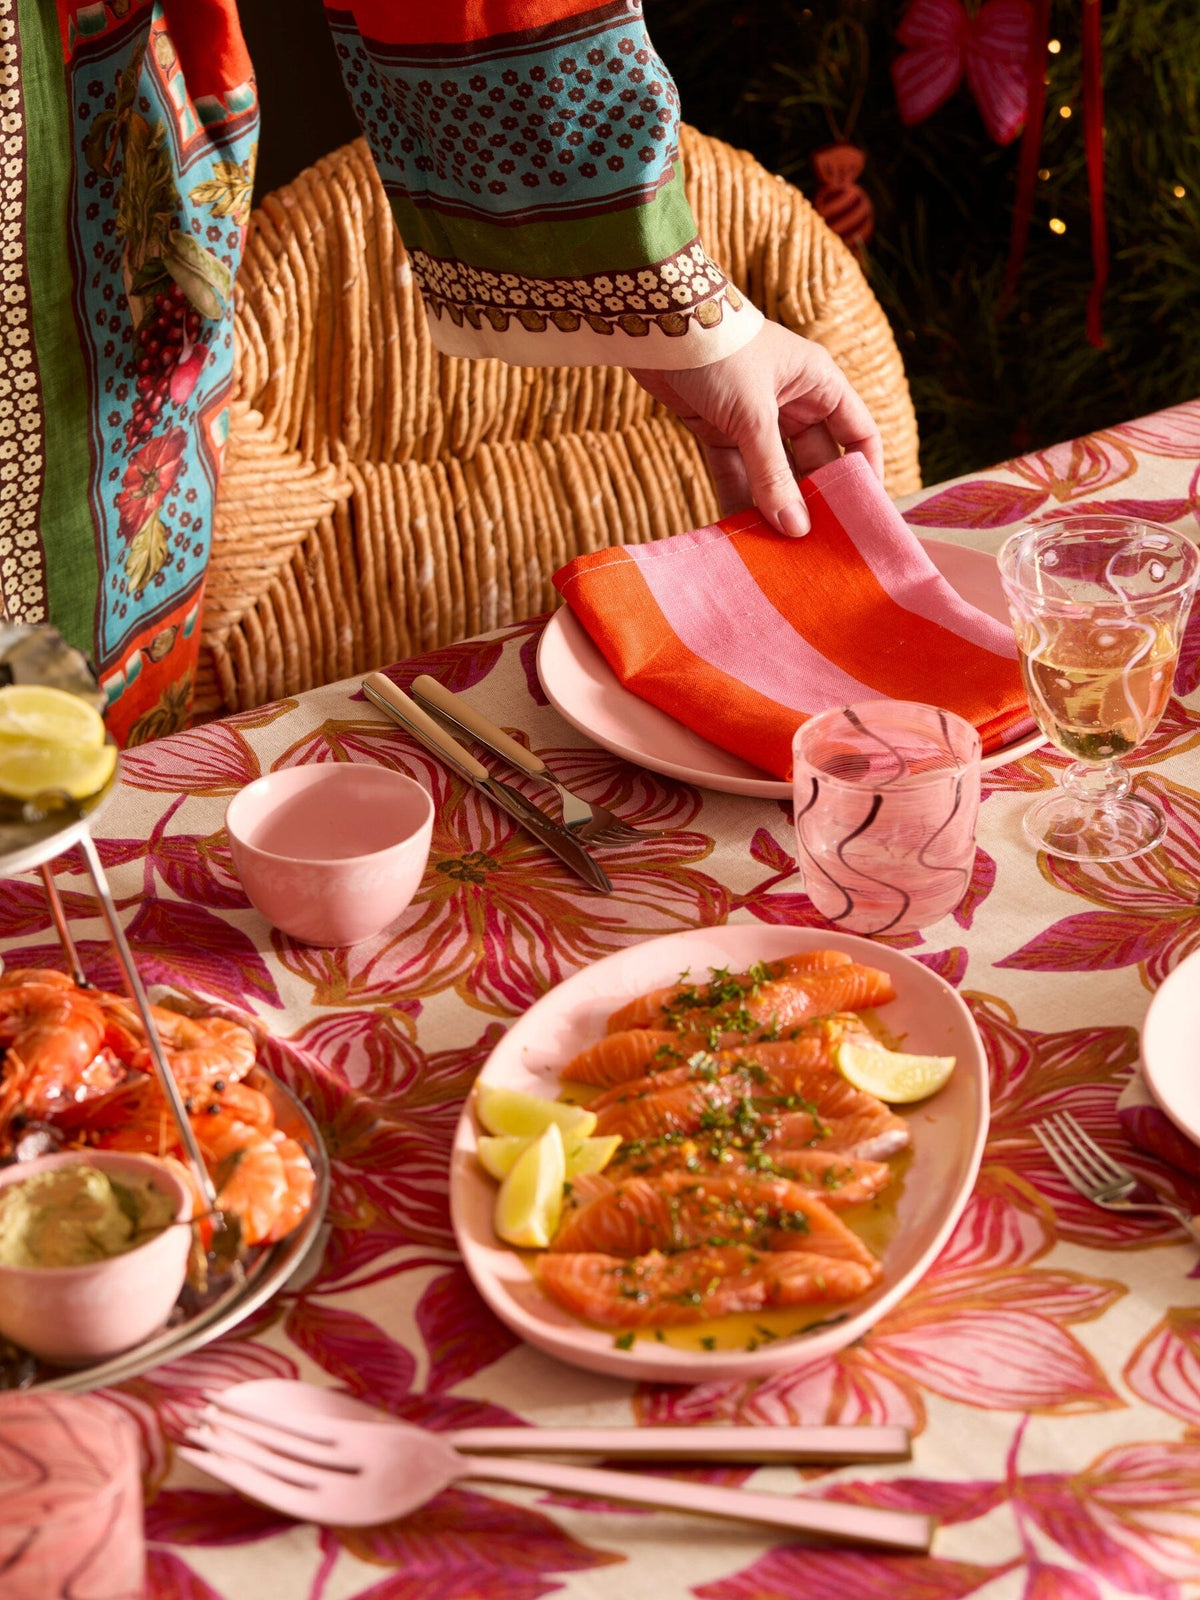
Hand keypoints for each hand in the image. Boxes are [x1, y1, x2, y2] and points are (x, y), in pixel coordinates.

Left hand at [630, 322, 884, 536]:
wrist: (652, 322)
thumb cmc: (718, 352)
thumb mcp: (752, 416)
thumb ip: (772, 474)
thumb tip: (795, 528)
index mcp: (819, 383)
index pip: (858, 434)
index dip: (864, 473)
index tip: (863, 517)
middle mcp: (792, 400)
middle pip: (815, 461)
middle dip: (815, 501)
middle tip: (818, 547)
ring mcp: (754, 416)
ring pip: (773, 471)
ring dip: (774, 505)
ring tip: (780, 550)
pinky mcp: (718, 428)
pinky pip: (736, 471)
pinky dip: (737, 497)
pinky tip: (742, 532)